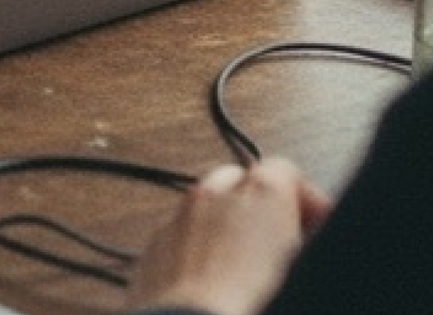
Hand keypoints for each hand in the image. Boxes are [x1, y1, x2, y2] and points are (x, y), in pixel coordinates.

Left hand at [126, 158, 330, 314]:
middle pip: (241, 184)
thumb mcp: (306, 272)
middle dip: (263, 211)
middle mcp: (213, 195)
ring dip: (227, 230)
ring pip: (206, 209)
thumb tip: (303, 249)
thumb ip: (307, 250)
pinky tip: (213, 289)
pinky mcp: (152, 249)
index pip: (286, 172)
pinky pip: (179, 237)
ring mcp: (176, 219)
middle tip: (285, 250)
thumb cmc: (255, 307)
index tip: (320, 230)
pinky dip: (196, 252)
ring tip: (249, 273)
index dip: (308, 202)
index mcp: (260, 195)